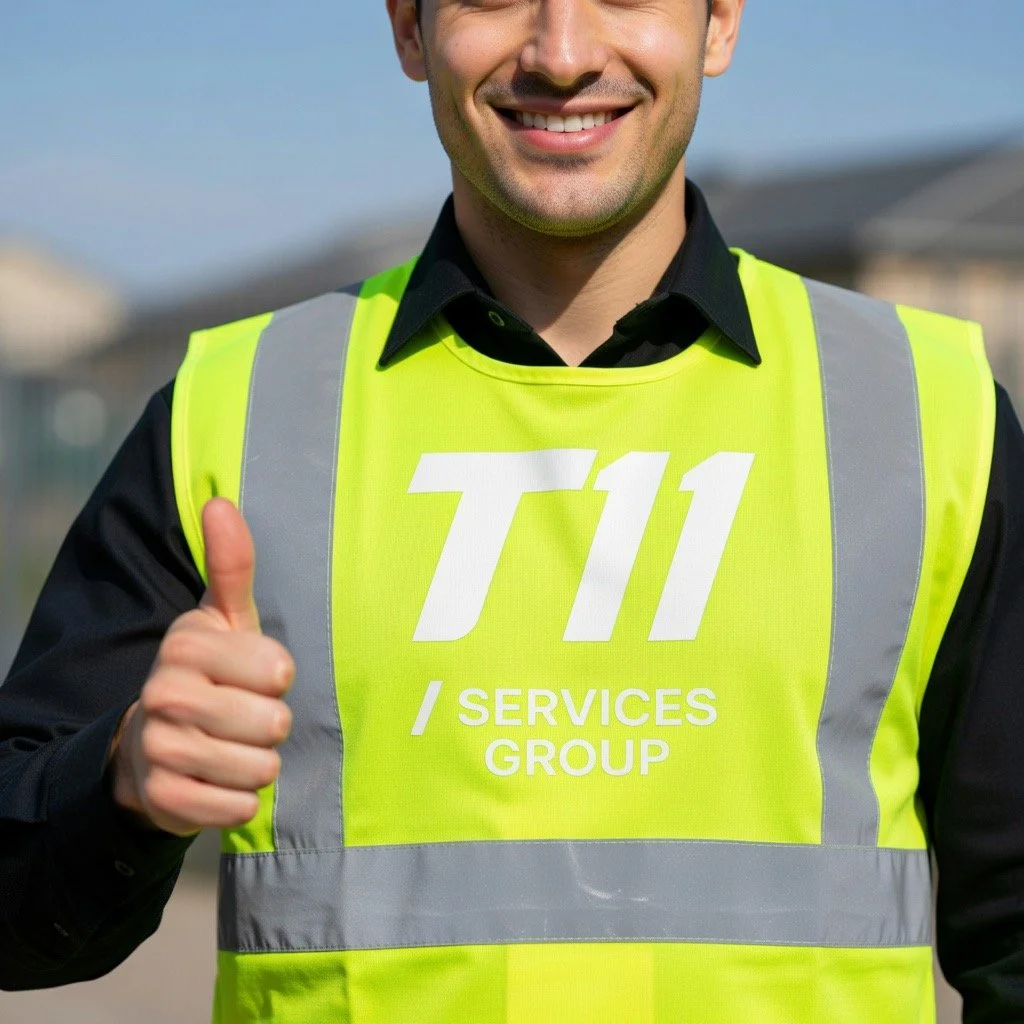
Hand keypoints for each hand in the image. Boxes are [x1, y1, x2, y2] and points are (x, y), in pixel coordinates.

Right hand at [109, 498, 293, 835]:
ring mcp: (160, 749)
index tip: (257, 676)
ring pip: (260, 768)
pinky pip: (239, 808)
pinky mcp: (164, 799)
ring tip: (234, 747)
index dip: (278, 679)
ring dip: (259, 763)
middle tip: (245, 716)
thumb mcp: (225, 617)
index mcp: (187, 644)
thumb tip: (221, 500)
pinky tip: (220, 780)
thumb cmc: (210, 673)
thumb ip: (232, 564)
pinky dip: (241, 800)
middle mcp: (165, 693)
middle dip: (272, 725)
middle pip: (273, 723)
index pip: (278, 670)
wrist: (152, 745)